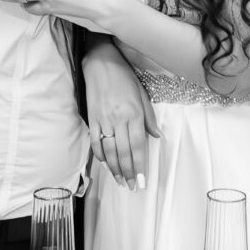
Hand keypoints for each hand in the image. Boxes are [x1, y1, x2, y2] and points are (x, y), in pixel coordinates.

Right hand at [83, 41, 161, 188]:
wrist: (100, 63)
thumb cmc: (124, 77)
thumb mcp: (142, 94)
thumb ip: (149, 117)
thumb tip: (156, 136)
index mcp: (133, 113)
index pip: (138, 145)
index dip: (140, 165)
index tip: (141, 180)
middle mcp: (118, 119)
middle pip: (124, 152)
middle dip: (128, 172)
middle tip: (131, 186)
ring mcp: (103, 120)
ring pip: (109, 151)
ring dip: (115, 169)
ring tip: (120, 181)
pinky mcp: (92, 119)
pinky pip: (96, 142)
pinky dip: (100, 156)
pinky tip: (106, 165)